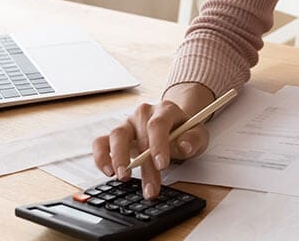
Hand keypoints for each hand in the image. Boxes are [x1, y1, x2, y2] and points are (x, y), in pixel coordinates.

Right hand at [92, 82, 213, 198]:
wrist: (175, 127)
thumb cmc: (184, 132)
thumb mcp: (198, 135)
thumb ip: (194, 139)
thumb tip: (184, 146)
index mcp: (165, 110)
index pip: (158, 124)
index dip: (159, 145)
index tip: (162, 165)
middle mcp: (143, 114)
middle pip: (139, 137)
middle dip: (144, 166)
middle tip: (150, 188)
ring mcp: (127, 123)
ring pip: (116, 135)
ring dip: (118, 158)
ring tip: (124, 177)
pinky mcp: (115, 136)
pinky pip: (101, 143)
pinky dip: (101, 157)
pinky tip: (108, 172)